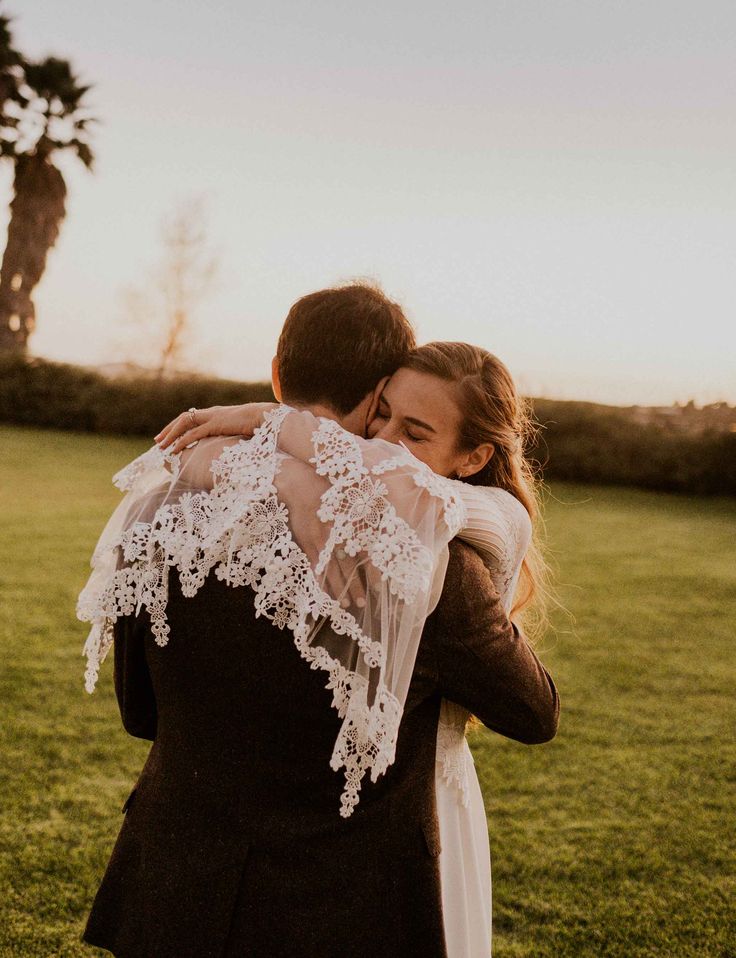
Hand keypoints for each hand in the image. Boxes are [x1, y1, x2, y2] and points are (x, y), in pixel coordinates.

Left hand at [155, 402, 277, 453]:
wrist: (265, 416)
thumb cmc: (258, 424)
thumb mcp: (243, 429)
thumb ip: (235, 433)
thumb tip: (235, 444)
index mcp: (217, 413)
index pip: (192, 417)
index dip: (180, 426)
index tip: (171, 435)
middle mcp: (211, 413)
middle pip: (183, 418)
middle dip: (169, 429)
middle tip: (158, 440)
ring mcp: (212, 417)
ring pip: (184, 424)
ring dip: (170, 435)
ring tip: (161, 446)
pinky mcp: (214, 424)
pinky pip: (192, 434)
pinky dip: (181, 442)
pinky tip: (174, 450)